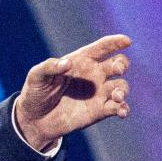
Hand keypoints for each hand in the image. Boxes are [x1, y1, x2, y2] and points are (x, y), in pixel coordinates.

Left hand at [15, 34, 131, 150]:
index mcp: (80, 61)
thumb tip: (67, 63)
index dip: (115, 42)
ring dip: (123, 89)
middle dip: (122, 64)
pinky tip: (120, 111)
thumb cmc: (35, 92)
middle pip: (118, 63)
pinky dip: (123, 109)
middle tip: (116, 69)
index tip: (126, 41)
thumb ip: (48, 67)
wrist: (35, 119)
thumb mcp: (36, 76)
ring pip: (121, 86)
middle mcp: (93, 74)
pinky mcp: (100, 111)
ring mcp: (98, 93)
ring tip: (116, 96)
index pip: (101, 48)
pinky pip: (118, 108)